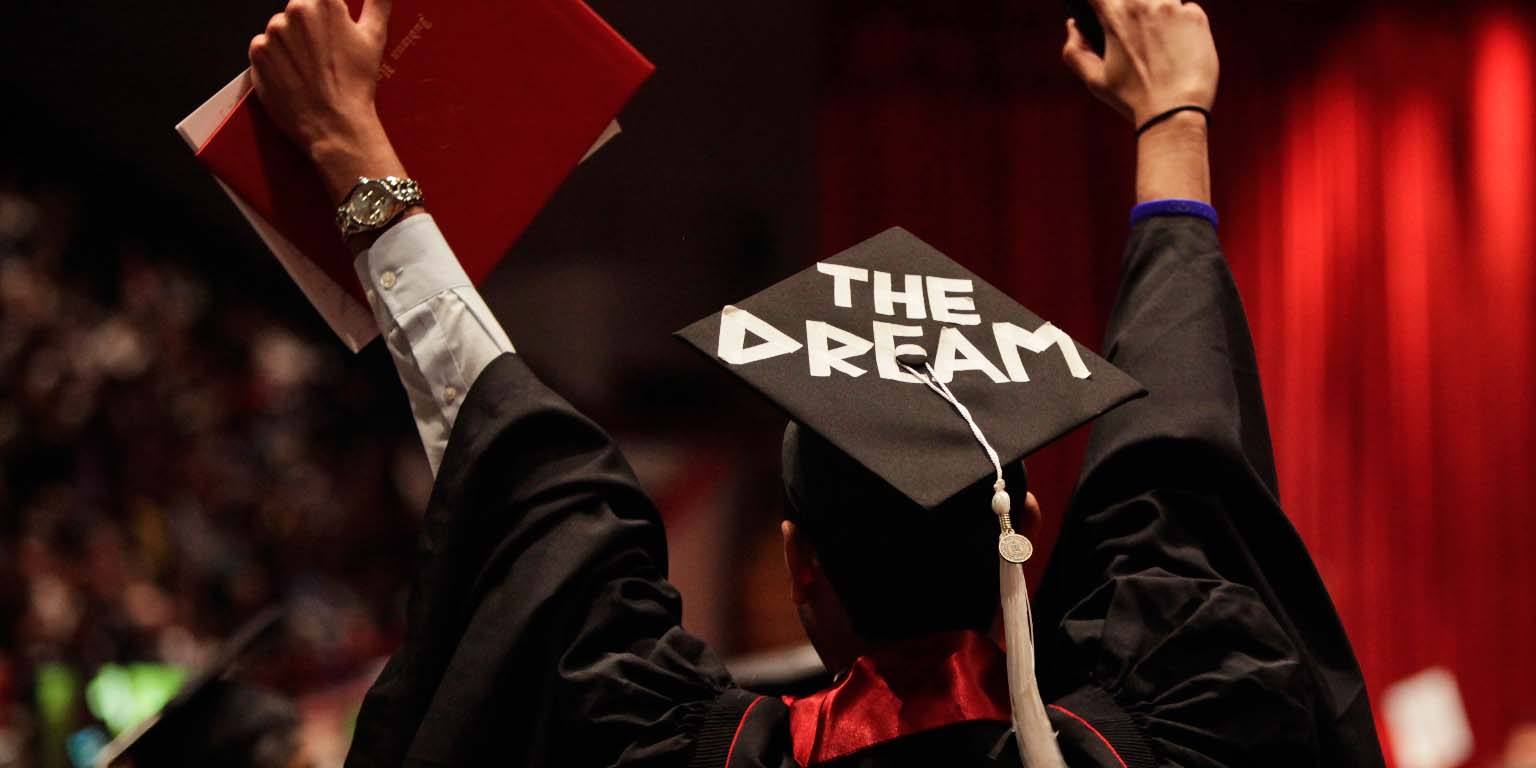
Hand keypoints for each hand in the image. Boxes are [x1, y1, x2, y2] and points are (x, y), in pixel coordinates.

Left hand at [249, 0, 406, 202]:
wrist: (334, 125)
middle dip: (309, 28)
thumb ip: (377, 2)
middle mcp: (294, 10)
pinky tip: (294, 76)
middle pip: (299, 11)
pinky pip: (264, 49)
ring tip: (309, 69)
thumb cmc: (357, 82)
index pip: (321, 0)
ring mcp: (272, 32)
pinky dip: (275, 60)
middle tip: (325, 57)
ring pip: (281, 29)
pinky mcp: (257, 54)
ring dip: (291, 43)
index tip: (334, 36)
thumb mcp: (375, 37)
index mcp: (324, 2)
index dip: (330, 17)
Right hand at [1061, 0, 1218, 127]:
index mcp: (1115, 16)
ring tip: (1157, 42)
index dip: (1099, 3)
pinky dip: (1181, 24)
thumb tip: (1073, 26)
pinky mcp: (1197, 17)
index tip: (1102, 11)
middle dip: (1131, 11)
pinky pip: (1186, 9)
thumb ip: (1074, 51)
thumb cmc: (1132, 99)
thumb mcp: (1095, 80)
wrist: (1176, 113)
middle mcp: (1143, 4)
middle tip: (1134, 37)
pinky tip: (1178, 50)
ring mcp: (1173, 7)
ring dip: (1158, 12)